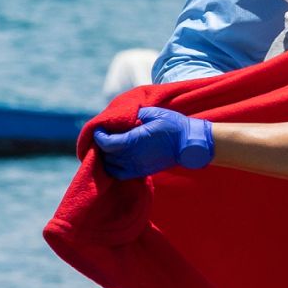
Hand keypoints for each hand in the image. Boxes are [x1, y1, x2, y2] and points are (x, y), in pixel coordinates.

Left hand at [93, 106, 214, 179]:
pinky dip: (112, 168)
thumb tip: (122, 117)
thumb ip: (135, 115)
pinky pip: (119, 174)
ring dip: (106, 156)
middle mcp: (133, 156)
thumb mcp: (154, 113)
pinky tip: (115, 159)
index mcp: (135, 140)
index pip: (107, 143)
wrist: (188, 143)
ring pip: (110, 165)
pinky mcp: (141, 171)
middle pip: (107, 154)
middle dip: (102, 144)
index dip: (99, 136)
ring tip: (109, 146)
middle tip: (104, 134)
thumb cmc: (173, 125)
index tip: (98, 129)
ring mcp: (137, 166)